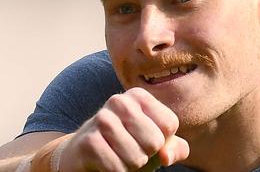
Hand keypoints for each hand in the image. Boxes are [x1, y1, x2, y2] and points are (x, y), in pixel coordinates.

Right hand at [59, 87, 189, 170]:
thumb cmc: (127, 146)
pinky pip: (117, 167)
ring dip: (130, 165)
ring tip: (117, 155)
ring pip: (136, 157)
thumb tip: (166, 155)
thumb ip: (175, 148)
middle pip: (155, 141)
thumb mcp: (155, 144)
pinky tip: (106, 162)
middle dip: (145, 155)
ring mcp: (102, 119)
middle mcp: (120, 101)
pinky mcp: (89, 141)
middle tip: (129, 149)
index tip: (144, 138)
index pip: (169, 124)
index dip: (162, 141)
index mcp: (139, 96)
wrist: (84, 154)